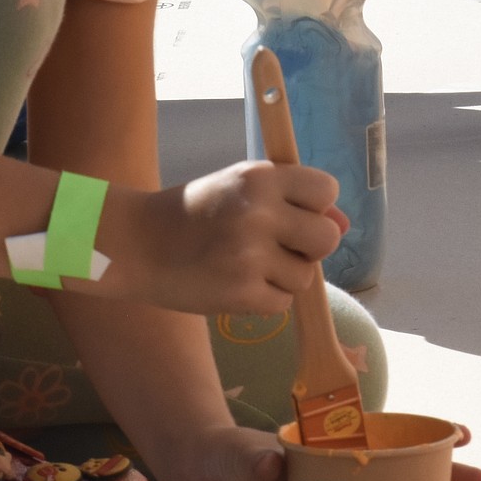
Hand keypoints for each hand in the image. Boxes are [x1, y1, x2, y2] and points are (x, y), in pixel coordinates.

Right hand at [96, 160, 345, 313]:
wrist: (136, 243)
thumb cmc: (193, 212)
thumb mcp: (239, 188)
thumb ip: (292, 201)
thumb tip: (344, 223)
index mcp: (260, 177)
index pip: (326, 190)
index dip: (317, 206)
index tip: (294, 213)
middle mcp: (259, 212)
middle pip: (327, 238)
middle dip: (309, 247)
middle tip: (276, 246)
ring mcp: (250, 255)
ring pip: (305, 276)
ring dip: (283, 277)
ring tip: (244, 264)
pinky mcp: (241, 293)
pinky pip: (282, 303)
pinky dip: (263, 299)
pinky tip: (234, 283)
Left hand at [172, 423, 480, 480]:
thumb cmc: (225, 458)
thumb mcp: (237, 454)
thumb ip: (252, 460)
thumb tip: (271, 465)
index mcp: (332, 446)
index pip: (388, 437)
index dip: (426, 435)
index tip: (461, 434)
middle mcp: (342, 476)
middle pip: (404, 477)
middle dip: (446, 480)